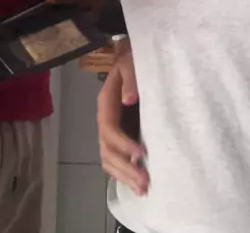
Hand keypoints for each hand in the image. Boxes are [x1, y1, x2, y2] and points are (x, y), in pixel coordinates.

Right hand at [98, 39, 148, 195]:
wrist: (131, 59)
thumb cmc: (132, 61)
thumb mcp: (131, 63)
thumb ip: (130, 79)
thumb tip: (128, 99)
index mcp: (106, 103)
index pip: (109, 129)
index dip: (123, 143)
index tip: (141, 153)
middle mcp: (105, 119)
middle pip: (107, 150)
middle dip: (124, 168)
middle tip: (144, 182)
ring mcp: (111, 130)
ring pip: (109, 159)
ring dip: (124, 176)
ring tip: (142, 189)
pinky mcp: (120, 136)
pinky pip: (116, 159)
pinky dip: (124, 174)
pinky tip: (137, 185)